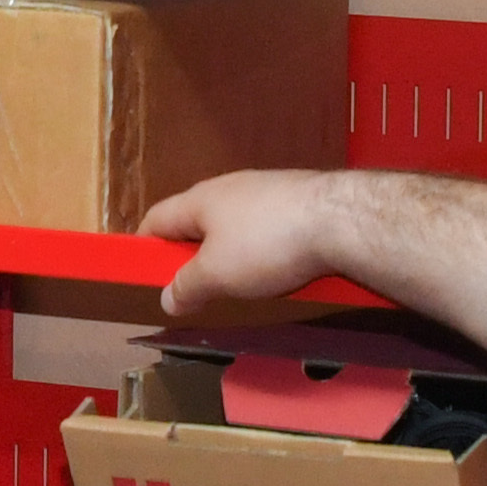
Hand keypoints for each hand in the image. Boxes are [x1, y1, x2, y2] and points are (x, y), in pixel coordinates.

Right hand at [138, 169, 352, 321]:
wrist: (341, 218)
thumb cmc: (267, 243)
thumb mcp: (217, 275)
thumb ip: (187, 287)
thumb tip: (166, 298)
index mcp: (200, 200)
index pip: (156, 218)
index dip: (144, 246)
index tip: (145, 274)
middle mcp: (230, 187)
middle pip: (197, 221)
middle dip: (193, 254)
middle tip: (196, 289)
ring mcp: (268, 190)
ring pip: (235, 224)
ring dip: (231, 252)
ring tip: (242, 285)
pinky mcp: (300, 200)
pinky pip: (269, 226)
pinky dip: (265, 248)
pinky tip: (279, 269)